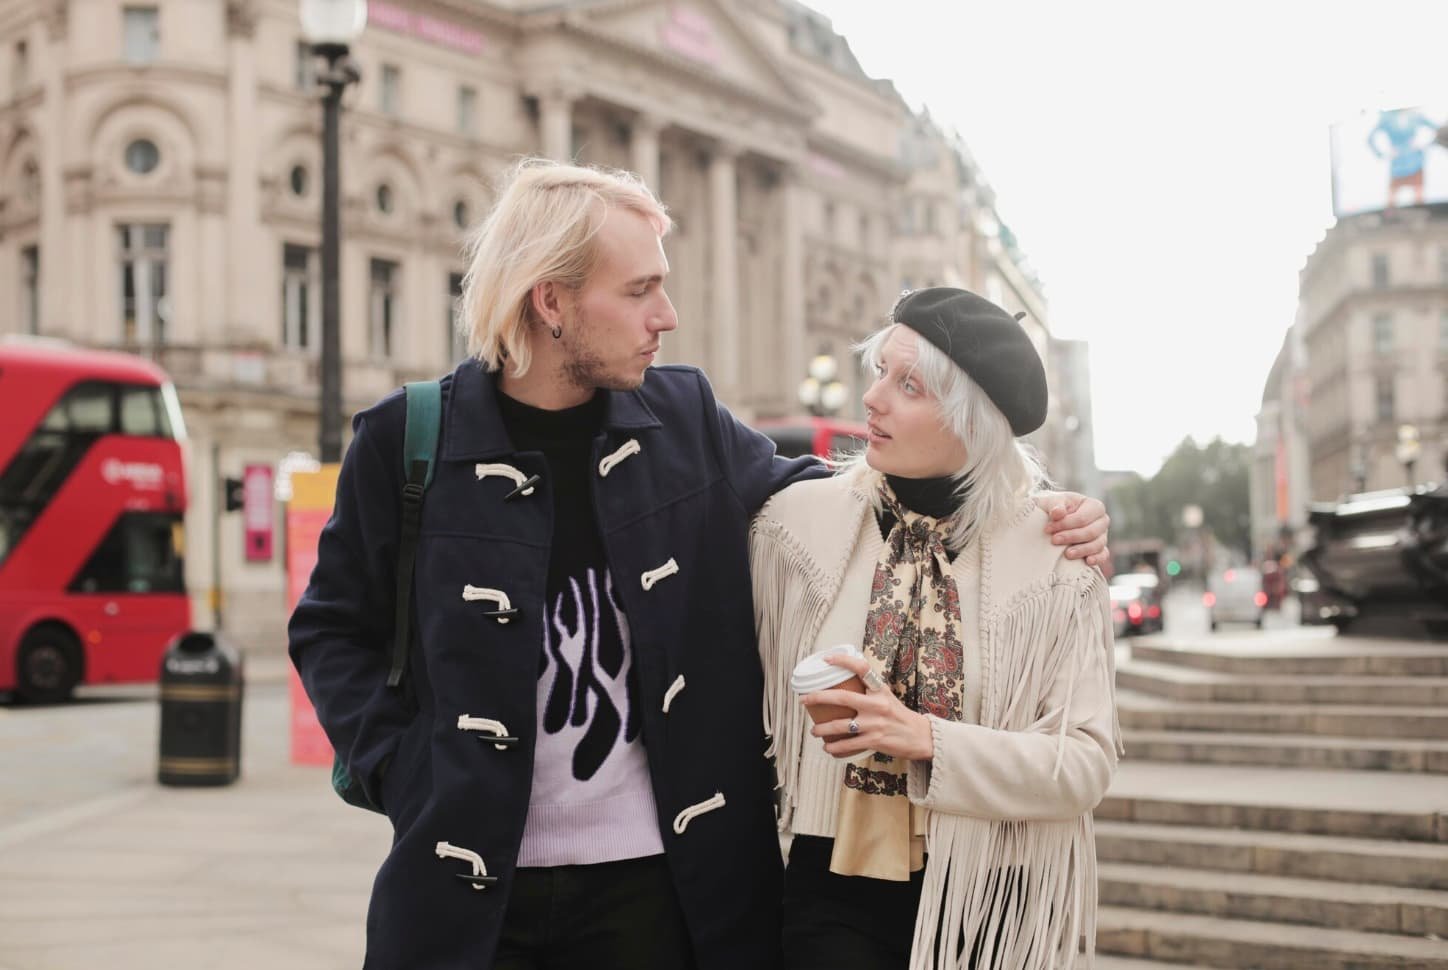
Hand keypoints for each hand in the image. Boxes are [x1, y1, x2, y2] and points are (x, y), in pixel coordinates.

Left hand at [802, 653, 933, 761]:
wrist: (920, 737)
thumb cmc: (900, 716)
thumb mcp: (887, 697)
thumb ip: (869, 691)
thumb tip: (844, 685)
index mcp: (880, 690)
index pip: (861, 668)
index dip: (843, 661)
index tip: (827, 659)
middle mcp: (877, 705)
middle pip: (841, 698)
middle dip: (818, 698)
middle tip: (804, 700)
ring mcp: (875, 723)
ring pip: (840, 725)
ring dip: (822, 729)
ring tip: (814, 730)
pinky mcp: (875, 740)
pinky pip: (849, 745)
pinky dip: (835, 748)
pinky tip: (828, 748)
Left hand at [1039, 491, 1110, 566]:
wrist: (1053, 519)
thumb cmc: (1055, 508)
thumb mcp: (1053, 502)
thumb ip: (1056, 505)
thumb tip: (1058, 513)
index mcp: (1094, 506)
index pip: (1082, 518)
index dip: (1065, 524)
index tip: (1048, 529)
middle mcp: (1102, 521)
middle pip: (1091, 532)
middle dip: (1072, 537)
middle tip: (1054, 540)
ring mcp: (1103, 536)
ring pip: (1097, 545)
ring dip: (1082, 550)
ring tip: (1067, 554)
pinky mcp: (1100, 549)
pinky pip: (1103, 555)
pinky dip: (1097, 559)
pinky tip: (1088, 561)